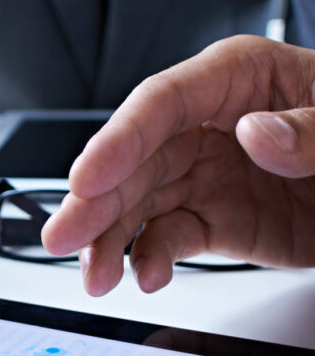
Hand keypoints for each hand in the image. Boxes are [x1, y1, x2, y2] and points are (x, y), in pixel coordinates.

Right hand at [42, 35, 314, 294]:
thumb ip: (309, 127)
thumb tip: (252, 134)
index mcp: (234, 79)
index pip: (160, 103)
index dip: (118, 141)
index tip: (88, 178)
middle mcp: (205, 127)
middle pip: (133, 160)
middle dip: (94, 201)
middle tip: (65, 236)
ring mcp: (203, 176)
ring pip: (137, 205)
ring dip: (110, 241)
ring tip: (94, 274)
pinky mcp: (210, 220)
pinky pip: (167, 238)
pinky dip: (151, 260)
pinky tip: (145, 276)